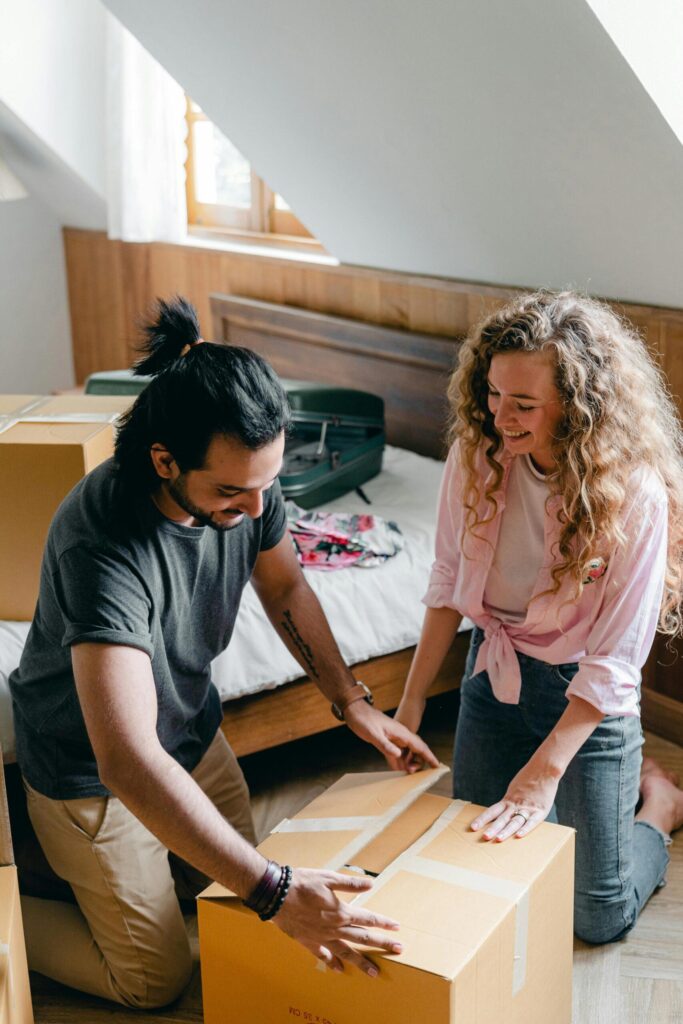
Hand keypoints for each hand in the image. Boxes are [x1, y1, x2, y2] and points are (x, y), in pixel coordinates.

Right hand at [274, 867, 401, 975]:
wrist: (276, 895)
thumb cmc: (303, 882)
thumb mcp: (328, 877)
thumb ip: (350, 883)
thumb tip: (370, 884)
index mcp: (341, 911)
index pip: (368, 919)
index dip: (384, 923)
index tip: (397, 928)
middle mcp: (335, 928)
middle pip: (363, 938)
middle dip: (382, 944)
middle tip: (399, 950)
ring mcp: (322, 938)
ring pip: (346, 952)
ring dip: (361, 961)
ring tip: (374, 972)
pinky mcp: (309, 942)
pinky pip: (323, 956)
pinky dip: (332, 963)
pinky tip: (339, 970)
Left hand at [344, 701, 437, 772]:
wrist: (355, 711)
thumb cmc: (364, 719)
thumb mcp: (373, 734)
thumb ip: (385, 745)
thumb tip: (399, 754)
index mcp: (401, 733)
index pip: (419, 746)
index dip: (429, 756)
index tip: (437, 765)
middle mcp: (400, 735)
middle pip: (416, 750)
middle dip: (419, 762)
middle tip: (413, 773)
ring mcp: (394, 738)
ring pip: (408, 753)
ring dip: (409, 763)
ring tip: (406, 773)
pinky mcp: (387, 740)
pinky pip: (397, 754)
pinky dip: (399, 762)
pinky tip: (398, 770)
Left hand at [469, 757, 561, 841]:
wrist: (543, 769)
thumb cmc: (528, 778)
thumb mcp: (514, 789)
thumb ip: (508, 801)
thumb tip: (500, 811)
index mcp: (508, 799)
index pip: (492, 811)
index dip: (482, 819)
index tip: (473, 827)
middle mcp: (515, 804)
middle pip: (502, 818)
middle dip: (493, 829)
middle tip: (484, 837)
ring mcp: (528, 808)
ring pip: (515, 821)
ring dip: (506, 831)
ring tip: (498, 839)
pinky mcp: (540, 810)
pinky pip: (532, 821)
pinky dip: (525, 828)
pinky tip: (518, 835)